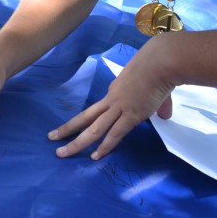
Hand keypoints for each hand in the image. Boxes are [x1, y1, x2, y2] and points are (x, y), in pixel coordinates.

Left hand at [48, 41, 174, 160]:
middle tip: (51, 138)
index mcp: (115, 91)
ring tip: (62, 153)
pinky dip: (105, 146)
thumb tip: (165, 115)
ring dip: (77, 142)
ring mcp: (119, 107)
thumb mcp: (154, 86)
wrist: (161, 62)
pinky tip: (95, 156)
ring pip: (93, 128)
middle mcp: (112, 99)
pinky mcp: (131, 115)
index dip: (89, 120)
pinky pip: (115, 134)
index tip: (79, 128)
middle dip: (67, 129)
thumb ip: (159, 104)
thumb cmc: (159, 67)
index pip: (99, 109)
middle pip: (85, 117)